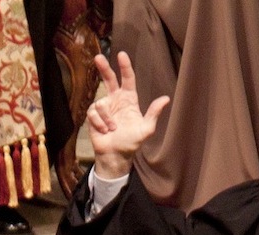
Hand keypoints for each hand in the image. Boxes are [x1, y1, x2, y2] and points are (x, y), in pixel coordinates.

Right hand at [88, 52, 170, 179]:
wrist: (115, 155)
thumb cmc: (131, 142)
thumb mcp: (146, 129)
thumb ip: (154, 113)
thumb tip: (166, 98)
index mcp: (129, 99)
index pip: (127, 79)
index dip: (125, 67)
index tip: (122, 54)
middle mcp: (116, 100)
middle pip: (109, 79)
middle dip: (104, 68)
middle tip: (98, 57)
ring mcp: (104, 107)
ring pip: (101, 102)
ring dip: (107, 118)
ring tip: (112, 129)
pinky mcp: (93, 115)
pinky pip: (93, 112)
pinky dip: (99, 123)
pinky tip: (104, 131)